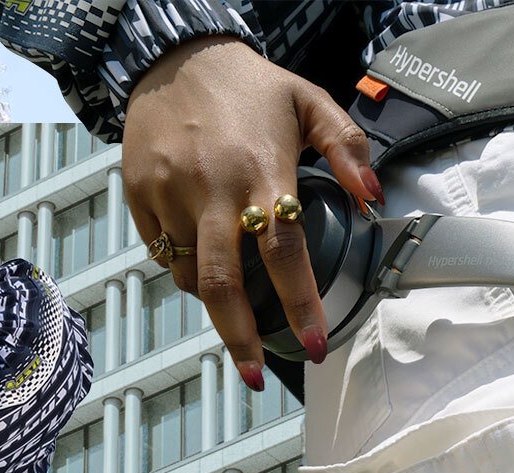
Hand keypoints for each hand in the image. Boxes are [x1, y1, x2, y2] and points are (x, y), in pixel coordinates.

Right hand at [123, 37, 381, 390]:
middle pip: (223, 284)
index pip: (284, 252)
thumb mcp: (309, 101)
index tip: (312, 343)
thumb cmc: (249, 85)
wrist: (174, 55)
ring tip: (233, 296)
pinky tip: (202, 249)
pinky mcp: (139, 195)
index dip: (299, 303)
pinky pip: (164, 251)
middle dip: (240, 338)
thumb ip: (347, 149)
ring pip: (192, 273)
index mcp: (261, 170)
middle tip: (255, 376)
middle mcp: (213, 189)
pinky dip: (185, 264)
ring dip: (214, 299)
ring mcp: (170, 194)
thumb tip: (373, 198)